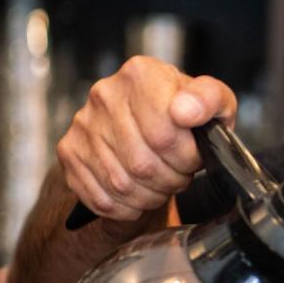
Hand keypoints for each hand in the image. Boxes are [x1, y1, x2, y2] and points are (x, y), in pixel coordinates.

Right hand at [56, 56, 236, 222]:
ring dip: (151, 196)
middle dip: (171, 180)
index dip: (186, 158)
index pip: (164, 136)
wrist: (151, 125)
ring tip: (163, 183)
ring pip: (121, 185)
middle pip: (143, 164)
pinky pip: (101, 198)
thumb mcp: (214, 103)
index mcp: (142, 74)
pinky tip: (141, 194)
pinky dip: (128, 207)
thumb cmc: (186, 116)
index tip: (193, 157)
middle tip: (180, 174)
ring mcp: (83, 124)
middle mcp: (106, 94)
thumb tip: (187, 111)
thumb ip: (210, 100)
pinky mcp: (69, 152)